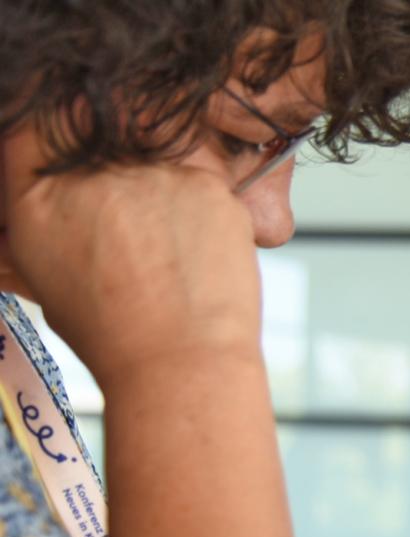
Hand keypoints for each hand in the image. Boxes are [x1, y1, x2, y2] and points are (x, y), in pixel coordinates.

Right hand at [0, 124, 260, 387]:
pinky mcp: (207, 182)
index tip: (75, 164)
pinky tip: (196, 248)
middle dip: (115, 172)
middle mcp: (91, 172)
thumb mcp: (44, 274)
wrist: (182, 362)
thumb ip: (31, 221)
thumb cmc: (112, 332)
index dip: (54, 141)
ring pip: (153, 153)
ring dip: (158, 187)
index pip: (31, 129)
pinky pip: (199, 176)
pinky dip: (199, 206)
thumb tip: (29, 198)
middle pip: (96, 134)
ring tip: (164, 244)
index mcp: (35, 193)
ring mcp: (153, 172)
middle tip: (132, 218)